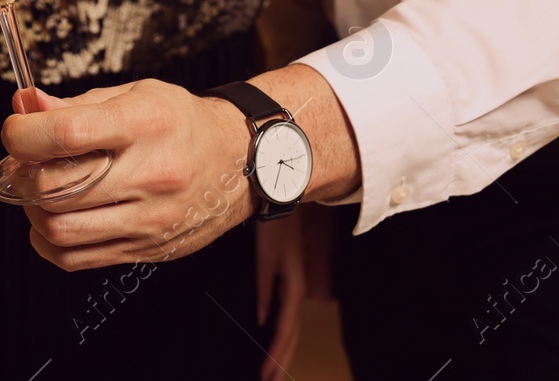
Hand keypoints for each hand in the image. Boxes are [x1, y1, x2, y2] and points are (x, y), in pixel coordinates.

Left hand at [4, 79, 255, 269]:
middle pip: (55, 188)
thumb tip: (25, 107)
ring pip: (60, 230)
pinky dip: (49, 242)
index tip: (16, 131)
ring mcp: (150, 219)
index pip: (66, 134)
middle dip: (22, 174)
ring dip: (33, 210)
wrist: (240, 162)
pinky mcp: (147, 249)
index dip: (23, 134)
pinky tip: (56, 217)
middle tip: (24, 162)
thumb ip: (75, 104)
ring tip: (40, 190)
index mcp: (143, 125)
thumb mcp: (134, 95)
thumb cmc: (181, 122)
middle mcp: (149, 175)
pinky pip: (76, 259)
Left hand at [256, 215, 304, 380]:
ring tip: (271, 369)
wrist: (284, 196)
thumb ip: (264, 287)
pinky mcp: (287, 276)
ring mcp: (294, 283)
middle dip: (281, 359)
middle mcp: (296, 289)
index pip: (286, 330)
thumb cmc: (274, 223)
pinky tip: (271, 336)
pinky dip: (280, 330)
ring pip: (291, 324)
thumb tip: (261, 319)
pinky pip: (286, 311)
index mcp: (294, 287)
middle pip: (291, 333)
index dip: (277, 354)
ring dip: (282, 349)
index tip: (265, 375)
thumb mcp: (265, 256)